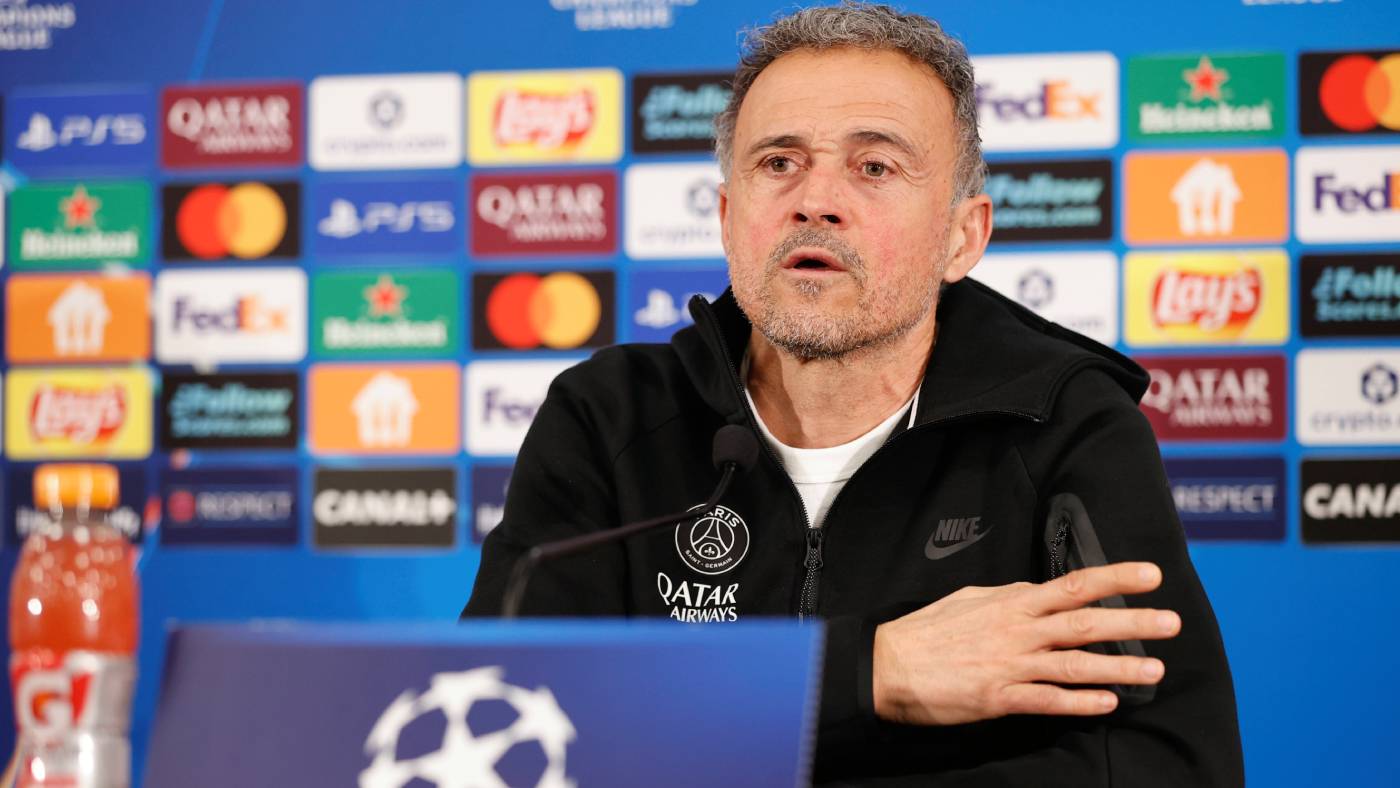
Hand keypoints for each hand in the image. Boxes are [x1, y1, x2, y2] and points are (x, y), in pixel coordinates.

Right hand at [871, 562, 1179, 724]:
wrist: (886, 666)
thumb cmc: (926, 632)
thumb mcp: (968, 600)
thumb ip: (1007, 598)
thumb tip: (1035, 593)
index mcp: (1011, 604)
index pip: (1072, 585)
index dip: (1114, 578)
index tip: (1150, 574)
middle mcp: (1017, 632)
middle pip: (1085, 624)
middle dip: (1133, 621)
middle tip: (1171, 622)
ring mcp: (1011, 666)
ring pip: (1076, 664)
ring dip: (1119, 667)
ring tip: (1155, 668)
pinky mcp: (1000, 698)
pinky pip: (1049, 700)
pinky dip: (1081, 702)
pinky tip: (1109, 703)